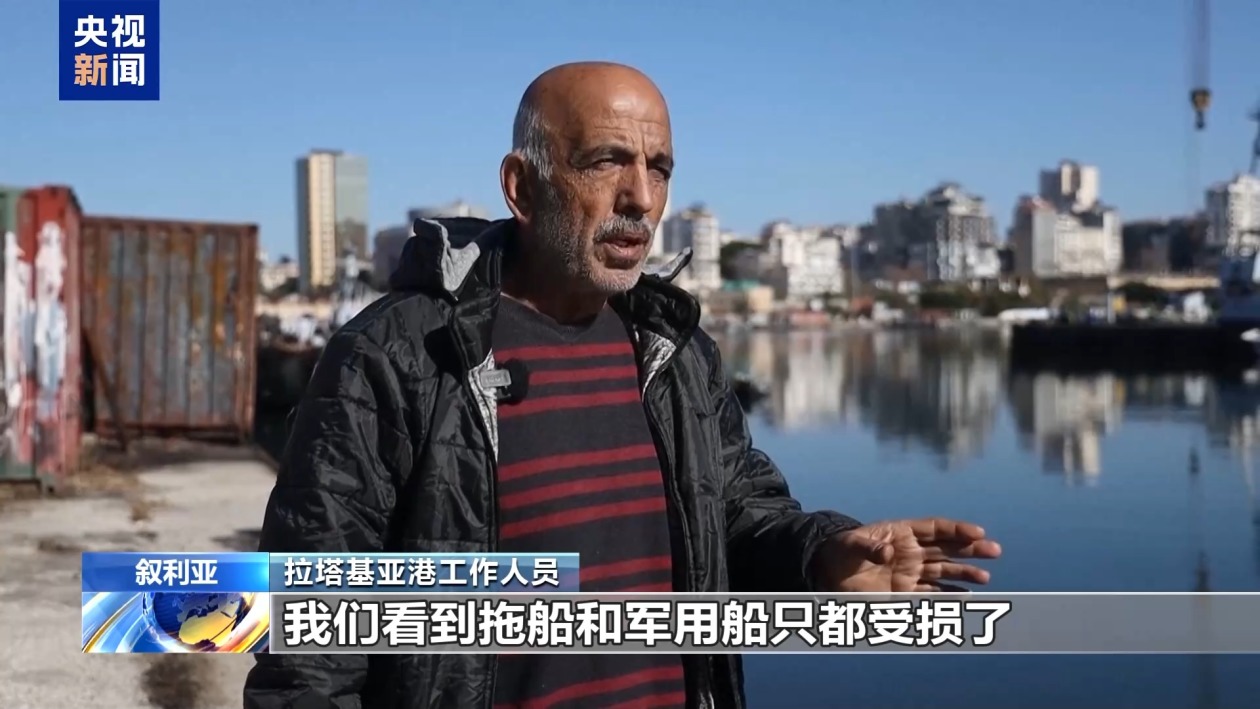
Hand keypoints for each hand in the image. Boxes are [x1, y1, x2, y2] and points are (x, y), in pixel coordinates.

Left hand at [811, 517, 1000, 592]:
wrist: (827, 571)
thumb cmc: (840, 551)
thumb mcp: (850, 545)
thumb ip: (869, 547)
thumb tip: (888, 554)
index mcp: (902, 533)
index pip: (935, 528)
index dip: (957, 529)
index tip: (977, 532)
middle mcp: (911, 551)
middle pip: (947, 548)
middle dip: (970, 549)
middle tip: (994, 550)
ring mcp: (910, 572)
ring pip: (944, 571)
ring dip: (964, 574)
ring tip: (984, 579)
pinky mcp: (905, 592)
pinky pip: (932, 592)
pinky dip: (948, 595)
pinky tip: (965, 596)